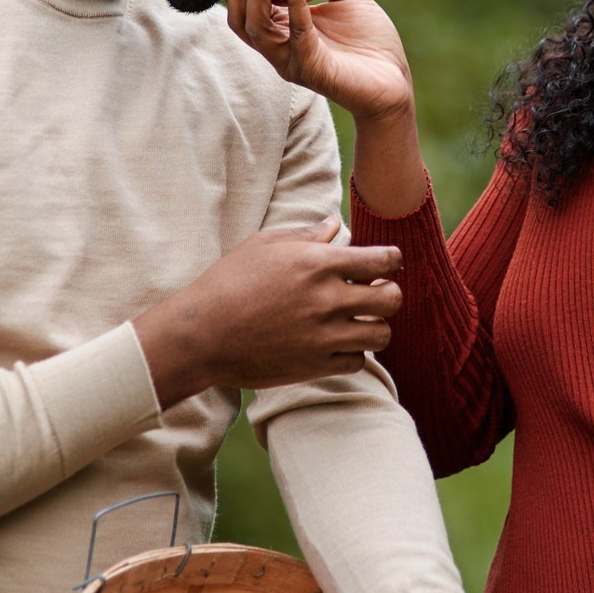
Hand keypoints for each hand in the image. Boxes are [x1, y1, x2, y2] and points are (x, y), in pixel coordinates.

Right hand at [133, 219, 401, 405]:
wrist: (202, 335)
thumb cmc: (229, 283)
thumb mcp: (264, 246)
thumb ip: (307, 235)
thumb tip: (337, 226)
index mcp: (318, 263)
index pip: (383, 260)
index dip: (391, 260)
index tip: (383, 265)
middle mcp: (327, 300)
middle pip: (392, 298)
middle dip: (388, 294)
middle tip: (372, 294)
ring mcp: (324, 336)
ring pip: (382, 334)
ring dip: (375, 326)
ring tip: (357, 321)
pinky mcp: (315, 366)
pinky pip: (358, 361)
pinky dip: (354, 352)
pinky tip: (336, 342)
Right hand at [222, 0, 414, 125]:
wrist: (395, 80)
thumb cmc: (371, 42)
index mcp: (282, 31)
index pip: (246, 5)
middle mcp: (279, 48)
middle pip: (240, 19)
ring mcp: (291, 61)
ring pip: (258, 29)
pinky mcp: (311, 69)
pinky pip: (297, 33)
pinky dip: (295, 3)